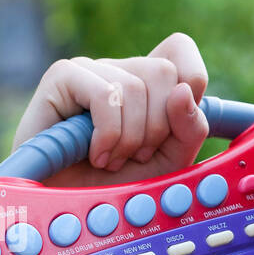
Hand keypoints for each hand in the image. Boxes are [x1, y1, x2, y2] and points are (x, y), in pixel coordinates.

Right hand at [9, 31, 212, 189]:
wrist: (69, 206)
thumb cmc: (116, 186)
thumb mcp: (169, 163)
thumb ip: (190, 130)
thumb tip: (183, 91)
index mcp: (148, 85)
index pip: (179, 48)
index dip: (191, 77)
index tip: (178, 123)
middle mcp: (120, 70)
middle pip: (164, 71)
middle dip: (159, 127)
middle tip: (138, 156)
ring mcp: (91, 71)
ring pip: (136, 86)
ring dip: (130, 139)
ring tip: (112, 161)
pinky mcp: (63, 77)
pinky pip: (105, 95)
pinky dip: (108, 135)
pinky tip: (96, 155)